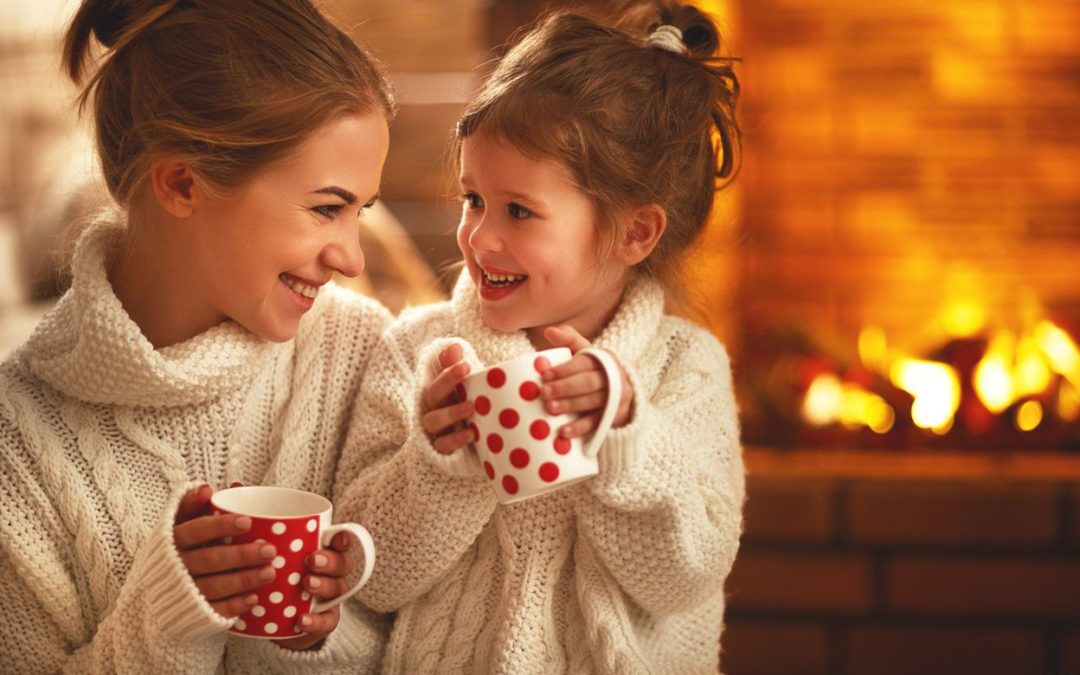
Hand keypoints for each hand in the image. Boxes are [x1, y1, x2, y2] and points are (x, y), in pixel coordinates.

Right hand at [173, 485, 276, 617]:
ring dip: (243, 580)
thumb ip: (194, 506)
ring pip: (213, 587)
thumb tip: (208, 488)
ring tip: (270, 573)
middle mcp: (174, 567)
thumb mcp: (180, 526)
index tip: (247, 521)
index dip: (219, 526)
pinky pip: (213, 612)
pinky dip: (234, 606)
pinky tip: (255, 599)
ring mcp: (181, 593)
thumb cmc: (177, 550)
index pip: (194, 531)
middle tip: (270, 550)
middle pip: (209, 560)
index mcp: (172, 541)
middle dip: (241, 556)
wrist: (152, 595)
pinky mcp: (190, 615)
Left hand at [273, 532, 355, 650]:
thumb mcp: (269, 565)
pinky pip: (328, 621)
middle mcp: (331, 574)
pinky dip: (317, 621)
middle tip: (312, 560)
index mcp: (323, 554)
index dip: (343, 538)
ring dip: (324, 585)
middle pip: (343, 563)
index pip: (340, 542)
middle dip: (330, 561)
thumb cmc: (272, 582)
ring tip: (307, 584)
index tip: (335, 538)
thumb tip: (257, 539)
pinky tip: (302, 619)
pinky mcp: (325, 620)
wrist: (270, 622)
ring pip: (338, 588)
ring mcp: (330, 598)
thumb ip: (269, 552)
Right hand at [421, 343, 475, 453]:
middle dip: (447, 380)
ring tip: (471, 407)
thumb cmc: (464, 411)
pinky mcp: (441, 448)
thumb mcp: (465, 389)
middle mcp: (433, 408)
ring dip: (451, 412)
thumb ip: (457, 369)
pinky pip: (442, 445)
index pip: (439, 375)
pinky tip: (470, 434)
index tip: (464, 361)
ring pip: (433, 420)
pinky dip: (455, 440)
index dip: (447, 367)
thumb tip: (454, 345)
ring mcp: (435, 429)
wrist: (466, 447)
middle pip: (433, 393)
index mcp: (440, 392)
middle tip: (466, 368)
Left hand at [540, 325, 633, 437]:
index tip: (544, 374)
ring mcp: (619, 397)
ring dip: (571, 406)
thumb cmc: (593, 371)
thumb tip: (550, 331)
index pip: (585, 362)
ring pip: (594, 402)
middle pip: (589, 382)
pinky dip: (580, 427)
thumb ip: (568, 340)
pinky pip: (598, 423)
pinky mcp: (617, 417)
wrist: (619, 395)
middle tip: (544, 393)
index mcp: (605, 358)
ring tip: (550, 409)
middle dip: (565, 388)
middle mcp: (616, 376)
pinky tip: (563, 431)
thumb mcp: (585, 354)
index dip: (565, 369)